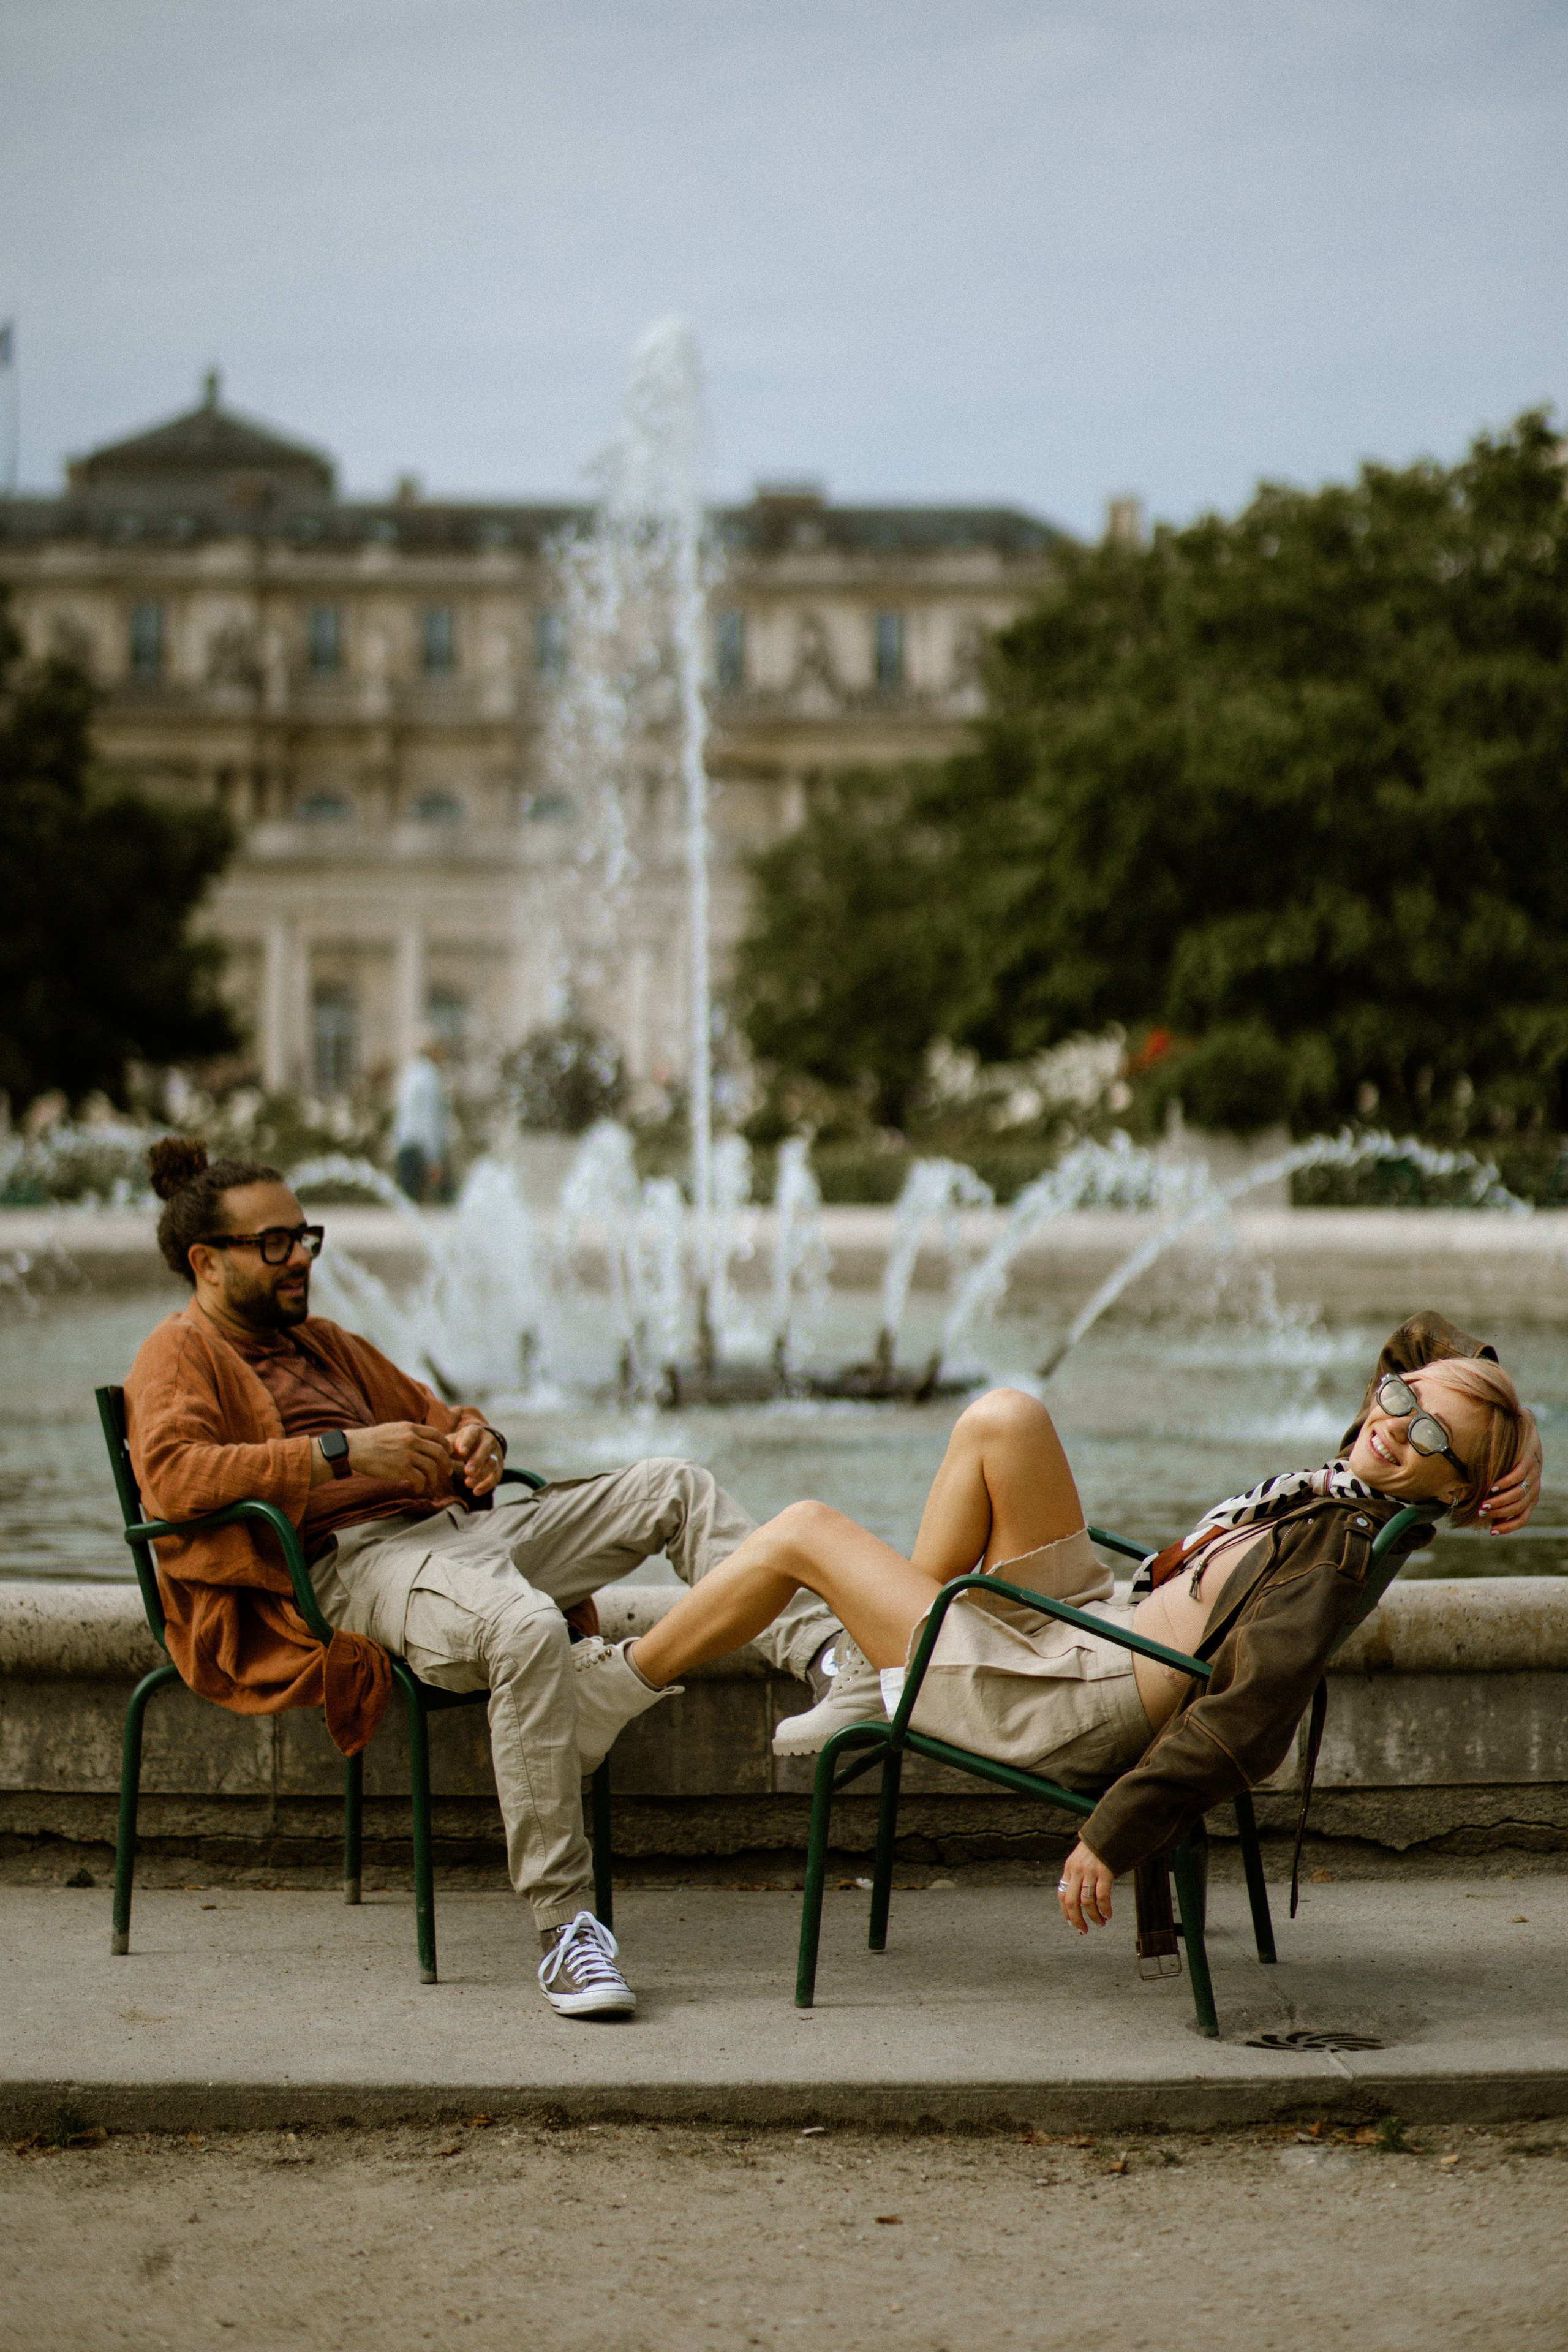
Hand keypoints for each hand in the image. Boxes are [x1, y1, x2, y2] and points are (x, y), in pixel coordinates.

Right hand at [341, 1421, 456, 1499]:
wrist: (353, 1448)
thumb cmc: (371, 1440)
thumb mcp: (393, 1429)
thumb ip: (409, 1434)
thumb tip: (423, 1442)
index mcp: (410, 1428)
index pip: (437, 1435)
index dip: (446, 1445)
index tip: (448, 1454)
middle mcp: (411, 1439)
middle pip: (439, 1452)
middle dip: (446, 1464)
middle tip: (448, 1472)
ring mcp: (407, 1453)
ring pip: (432, 1467)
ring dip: (434, 1478)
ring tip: (430, 1484)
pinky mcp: (401, 1468)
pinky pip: (419, 1479)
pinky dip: (421, 1487)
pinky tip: (417, 1489)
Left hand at [450, 1419, 504, 1497]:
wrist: (477, 1445)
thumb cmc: (460, 1443)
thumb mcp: (453, 1440)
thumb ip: (445, 1445)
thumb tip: (439, 1453)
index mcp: (475, 1431)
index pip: (472, 1435)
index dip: (467, 1443)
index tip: (461, 1452)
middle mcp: (488, 1441)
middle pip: (486, 1449)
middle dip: (477, 1461)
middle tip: (468, 1472)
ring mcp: (495, 1454)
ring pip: (492, 1464)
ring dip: (481, 1475)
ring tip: (468, 1484)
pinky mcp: (499, 1467)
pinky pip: (496, 1476)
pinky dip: (487, 1485)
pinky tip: (475, 1492)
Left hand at [1057, 1840, 1113, 1934]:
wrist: (1111, 1829)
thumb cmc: (1099, 1847)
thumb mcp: (1082, 1858)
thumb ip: (1079, 1874)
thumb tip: (1080, 1898)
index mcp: (1069, 1868)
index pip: (1062, 1894)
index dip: (1066, 1912)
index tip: (1072, 1923)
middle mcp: (1077, 1870)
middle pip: (1072, 1902)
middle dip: (1077, 1920)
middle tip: (1084, 1930)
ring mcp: (1091, 1870)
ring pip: (1087, 1902)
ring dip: (1094, 1917)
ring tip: (1101, 1923)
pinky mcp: (1105, 1871)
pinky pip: (1102, 1896)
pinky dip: (1105, 1909)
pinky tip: (1109, 1914)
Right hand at [1479, 1415, 1542, 1534]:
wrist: (1526, 1430)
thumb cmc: (1514, 1459)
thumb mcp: (1513, 1480)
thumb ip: (1504, 1495)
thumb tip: (1486, 1514)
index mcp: (1531, 1497)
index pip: (1521, 1518)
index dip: (1508, 1527)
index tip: (1491, 1531)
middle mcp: (1534, 1488)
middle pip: (1517, 1507)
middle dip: (1498, 1513)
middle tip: (1480, 1512)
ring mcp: (1533, 1475)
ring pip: (1517, 1495)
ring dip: (1499, 1501)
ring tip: (1483, 1503)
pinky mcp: (1528, 1461)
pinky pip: (1516, 1476)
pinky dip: (1503, 1484)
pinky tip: (1491, 1486)